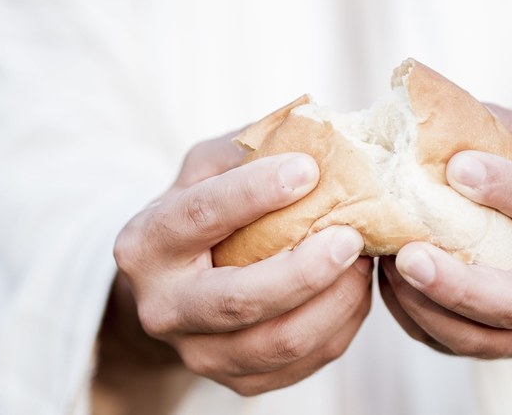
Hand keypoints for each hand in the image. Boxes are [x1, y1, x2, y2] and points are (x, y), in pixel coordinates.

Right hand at [106, 132, 372, 395]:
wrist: (177, 285)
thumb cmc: (203, 208)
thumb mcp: (210, 167)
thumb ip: (251, 148)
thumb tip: (318, 130)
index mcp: (147, 243)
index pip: (199, 216)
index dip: (254, 194)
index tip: (308, 170)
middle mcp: (163, 307)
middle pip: (239, 299)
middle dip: (304, 270)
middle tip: (352, 236)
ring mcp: (198, 354)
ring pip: (278, 342)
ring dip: (335, 301)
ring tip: (364, 259)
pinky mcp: (238, 382)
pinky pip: (302, 364)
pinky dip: (341, 326)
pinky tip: (355, 289)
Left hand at [377, 105, 511, 358]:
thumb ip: (496, 127)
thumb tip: (432, 111)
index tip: (459, 168)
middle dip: (461, 285)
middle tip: (408, 256)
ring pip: (481, 338)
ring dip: (425, 305)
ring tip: (387, 262)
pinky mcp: (504, 348)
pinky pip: (452, 344)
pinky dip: (414, 316)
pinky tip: (388, 281)